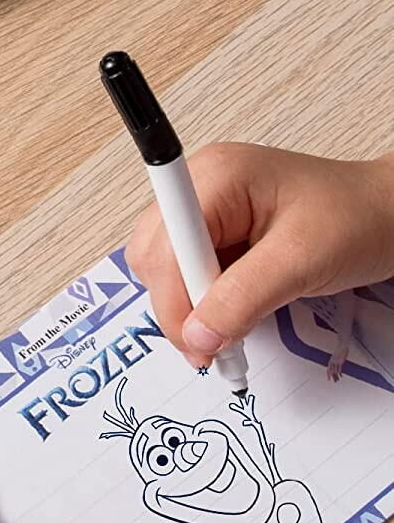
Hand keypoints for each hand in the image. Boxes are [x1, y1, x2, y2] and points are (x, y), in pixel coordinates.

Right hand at [126, 144, 393, 368]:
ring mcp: (205, 205)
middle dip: (178, 303)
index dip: (174, 297)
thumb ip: (243, 298)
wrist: (391, 214)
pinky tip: (230, 312)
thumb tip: (197, 337)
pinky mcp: (215, 227)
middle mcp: (199, 186)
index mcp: (215, 178)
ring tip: (227, 329)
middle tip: (214, 343)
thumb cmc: (357, 222)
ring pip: (163, 265)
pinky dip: (202, 298)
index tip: (200, 343)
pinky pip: (185, 269)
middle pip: (153, 254)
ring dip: (188, 303)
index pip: (165, 245)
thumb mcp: (302, 261)